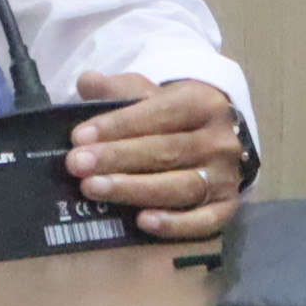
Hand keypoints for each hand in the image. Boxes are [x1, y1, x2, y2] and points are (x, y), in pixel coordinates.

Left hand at [63, 73, 246, 240]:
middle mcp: (220, 140)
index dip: (118, 125)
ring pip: (181, 186)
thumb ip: (118, 89)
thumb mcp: (150, 93)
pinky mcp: (228, 208)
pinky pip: (204, 221)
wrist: (217, 140)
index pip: (159, 113)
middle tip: (77, 164)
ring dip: (135, 189)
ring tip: (94, 189)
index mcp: (203, 103)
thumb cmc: (174, 117)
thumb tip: (86, 82)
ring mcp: (227, 177)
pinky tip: (143, 221)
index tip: (79, 137)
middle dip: (117, 158)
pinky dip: (175, 223)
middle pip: (166, 151)